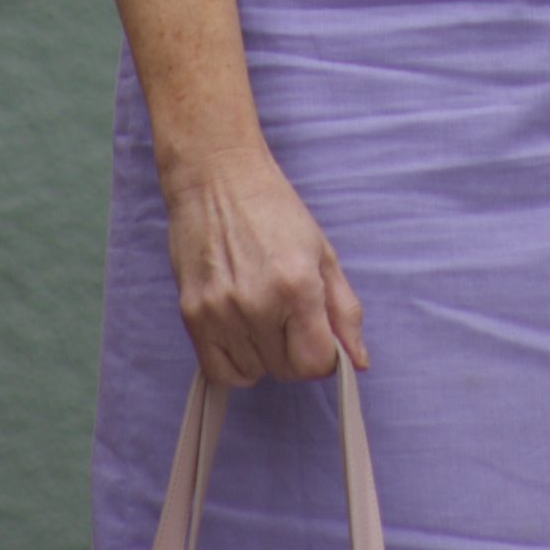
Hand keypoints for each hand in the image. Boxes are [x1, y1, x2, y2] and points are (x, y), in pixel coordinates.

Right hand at [163, 141, 368, 386]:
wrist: (216, 177)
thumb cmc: (272, 208)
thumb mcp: (322, 251)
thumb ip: (344, 310)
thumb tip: (357, 362)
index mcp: (297, 285)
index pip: (316, 363)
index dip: (324, 353)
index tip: (318, 333)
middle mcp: (257, 304)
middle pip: (286, 370)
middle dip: (295, 351)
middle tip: (288, 314)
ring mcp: (220, 313)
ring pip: (254, 372)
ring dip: (263, 354)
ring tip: (260, 310)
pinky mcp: (191, 316)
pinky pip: (219, 371)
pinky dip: (234, 362)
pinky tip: (240, 330)